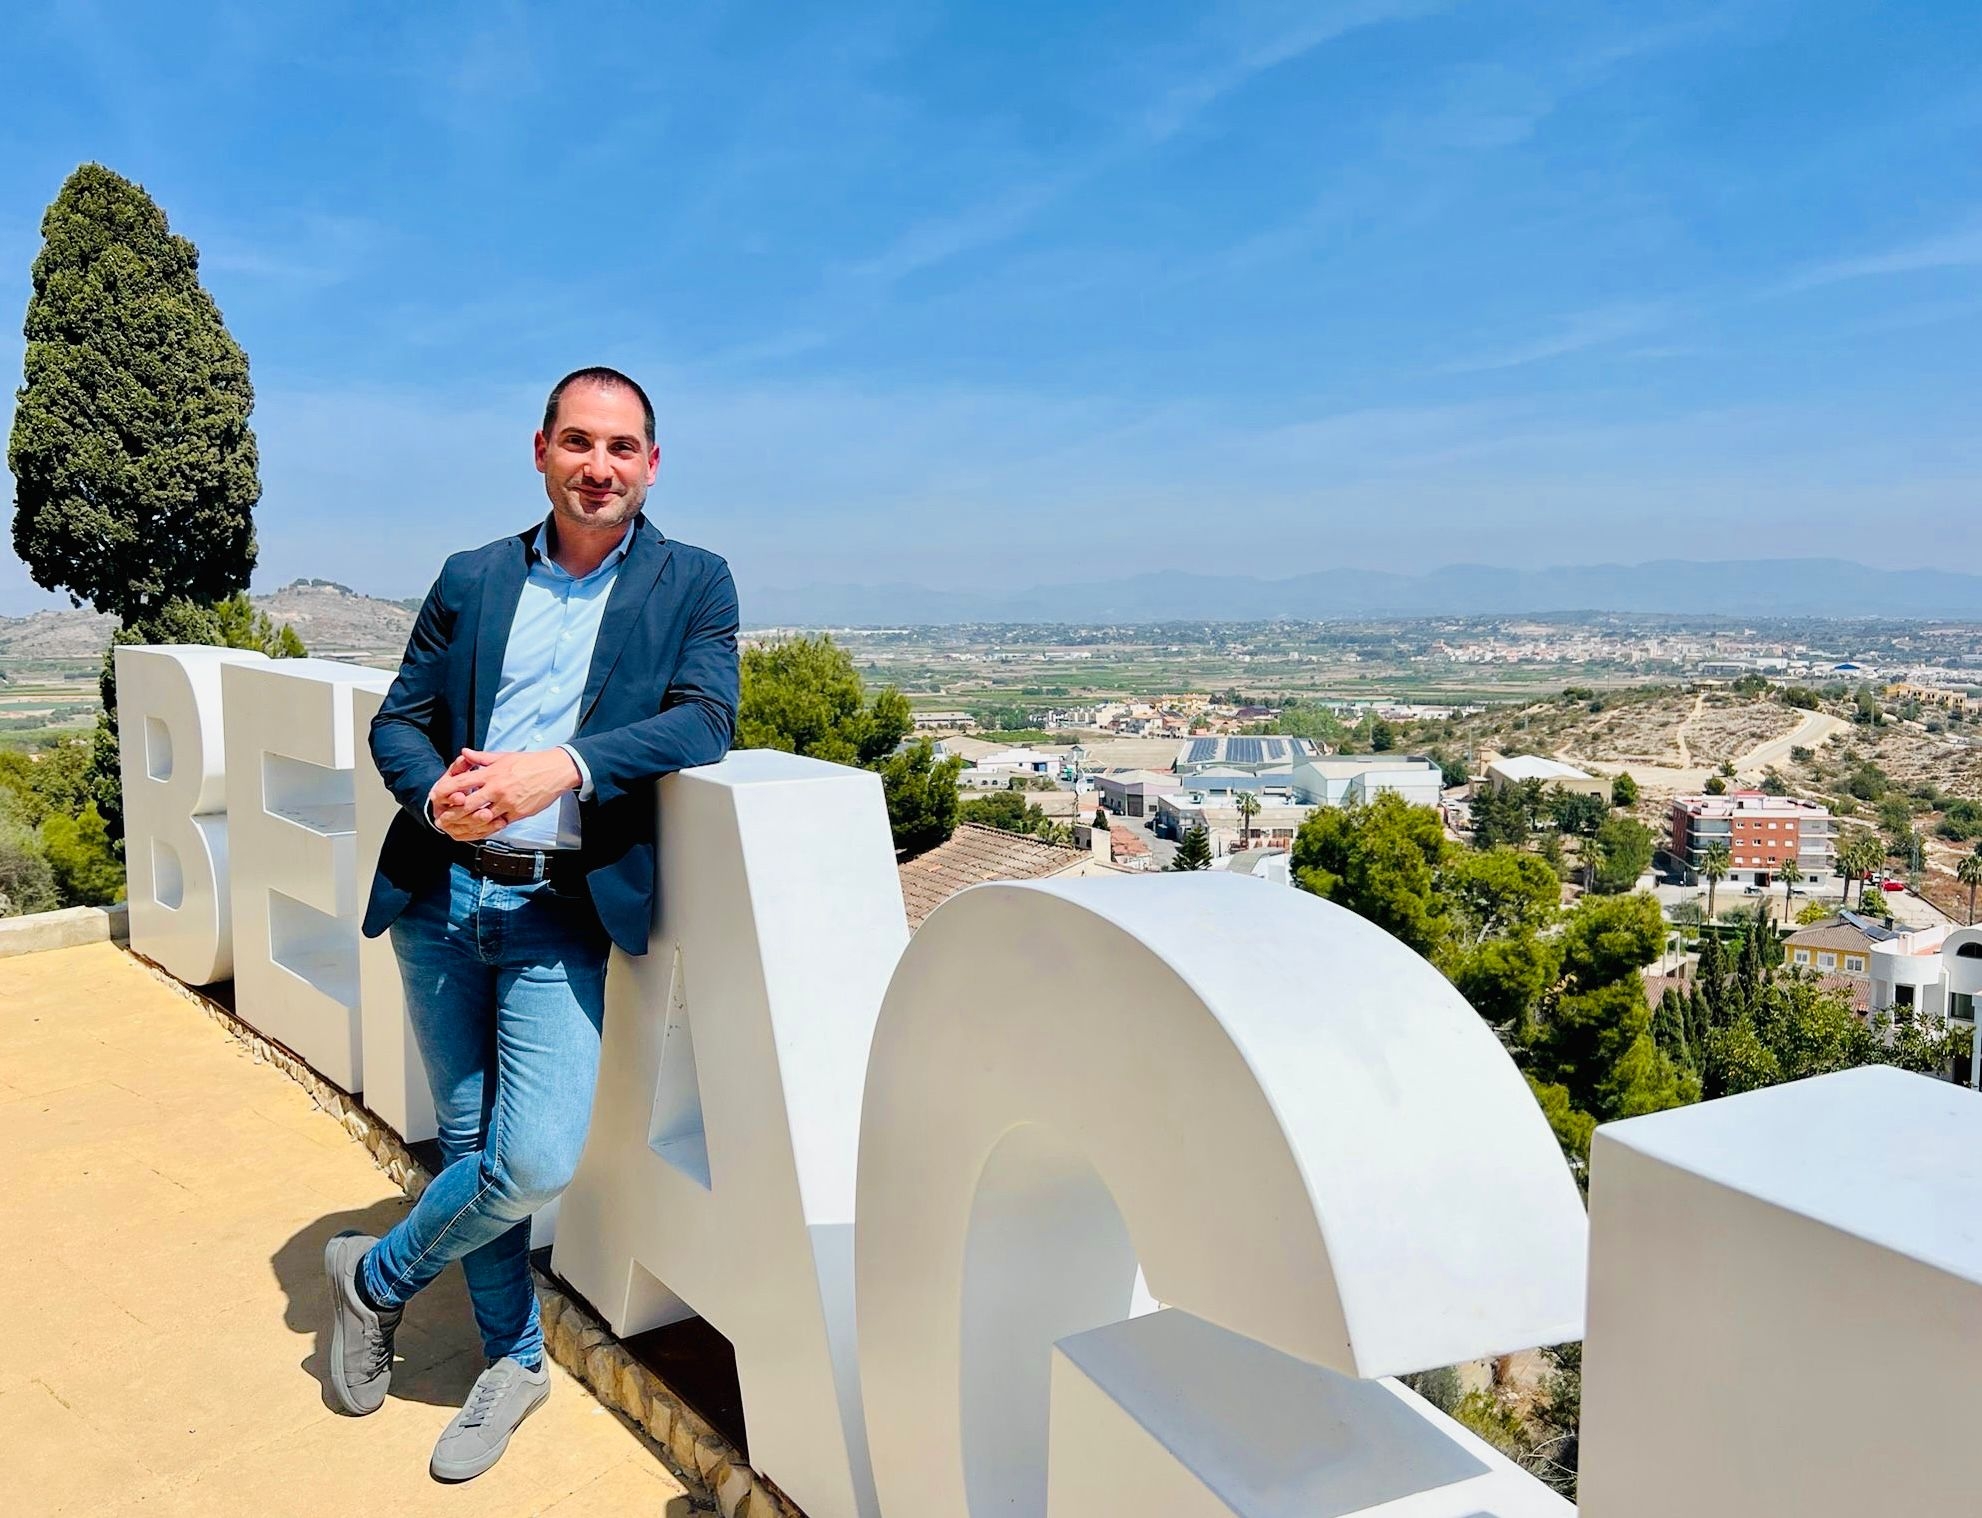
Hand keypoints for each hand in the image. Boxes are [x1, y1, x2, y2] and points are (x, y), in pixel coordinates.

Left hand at [432, 747, 580, 829]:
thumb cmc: (530, 763)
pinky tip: (478, 830)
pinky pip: (498, 824)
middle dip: (452, 813)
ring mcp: (508, 803)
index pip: (462, 782)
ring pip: (482, 818)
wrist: (555, 771)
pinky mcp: (518, 813)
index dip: (446, 790)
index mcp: (492, 773)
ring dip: (467, 824)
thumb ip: (481, 757)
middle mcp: (497, 789)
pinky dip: (487, 828)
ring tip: (456, 828)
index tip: (437, 796)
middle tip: (442, 819)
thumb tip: (464, 753)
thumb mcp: (503, 756)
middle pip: (468, 804)